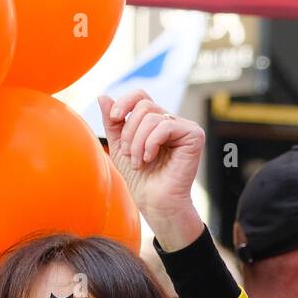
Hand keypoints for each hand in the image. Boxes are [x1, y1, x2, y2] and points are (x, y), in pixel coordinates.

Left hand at [97, 89, 204, 250]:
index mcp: (156, 121)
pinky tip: (150, 159)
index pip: (141, 96)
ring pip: (152, 117)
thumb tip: (103, 96)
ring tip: (138, 162)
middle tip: (128, 154)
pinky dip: (151, 143)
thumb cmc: (140, 179)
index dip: (125, 102)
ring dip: (138, 142)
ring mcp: (184, 127)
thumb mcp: (119, 146)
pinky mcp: (194, 136)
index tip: (113, 118)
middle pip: (144, 106)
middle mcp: (171, 121)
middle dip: (130, 131)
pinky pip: (165, 126)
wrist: (154, 202)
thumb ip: (113, 122)